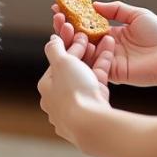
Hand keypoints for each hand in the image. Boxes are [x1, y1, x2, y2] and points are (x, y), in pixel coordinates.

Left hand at [37, 33, 113, 149]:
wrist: (92, 123)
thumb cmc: (72, 92)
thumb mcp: (61, 63)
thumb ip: (55, 49)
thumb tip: (52, 40)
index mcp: (47, 88)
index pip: (57, 62)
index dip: (68, 45)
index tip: (78, 33)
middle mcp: (59, 100)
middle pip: (72, 70)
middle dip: (82, 52)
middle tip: (90, 37)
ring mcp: (77, 107)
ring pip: (87, 77)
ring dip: (95, 57)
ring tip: (104, 41)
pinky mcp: (93, 110)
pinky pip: (98, 85)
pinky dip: (103, 69)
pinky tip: (109, 55)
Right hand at [51, 0, 156, 88]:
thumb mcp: (136, 15)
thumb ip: (115, 10)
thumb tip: (94, 5)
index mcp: (113, 33)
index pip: (87, 24)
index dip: (73, 16)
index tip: (59, 7)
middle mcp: (107, 46)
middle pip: (81, 38)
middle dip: (67, 27)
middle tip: (56, 17)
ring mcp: (108, 60)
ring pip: (83, 51)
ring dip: (71, 40)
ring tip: (62, 27)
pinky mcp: (111, 72)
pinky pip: (93, 63)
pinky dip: (84, 54)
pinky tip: (77, 42)